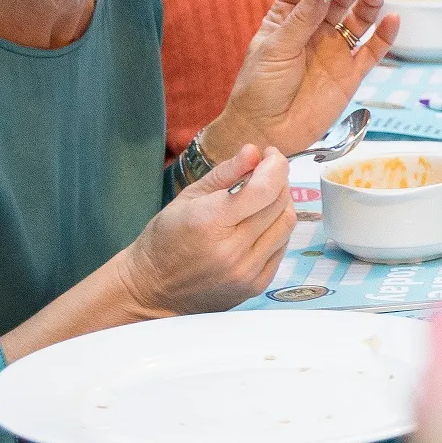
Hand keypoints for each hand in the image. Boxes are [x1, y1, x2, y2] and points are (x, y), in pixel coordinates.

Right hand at [119, 142, 297, 317]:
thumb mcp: (188, 198)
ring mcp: (247, 271)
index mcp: (211, 222)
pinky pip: (282, 247)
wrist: (154, 290)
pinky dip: (277, 229)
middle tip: (265, 171)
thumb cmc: (166, 240)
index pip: (264, 188)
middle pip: (279, 204)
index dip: (275, 165)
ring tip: (263, 197)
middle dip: (278, 180)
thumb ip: (225, 173)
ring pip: (287, 225)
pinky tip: (260, 223)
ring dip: (281, 204)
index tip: (270, 155)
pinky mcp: (257, 285)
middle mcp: (233, 249)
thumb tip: (254, 151)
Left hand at [206, 0, 387, 156]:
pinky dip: (385, 36)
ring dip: (368, 4)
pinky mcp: (351, 73)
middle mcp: (314, 29)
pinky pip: (373, 50)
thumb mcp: (276, 47)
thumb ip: (303, 18)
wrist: (266, 130)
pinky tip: (392, 20)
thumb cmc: (259, 88)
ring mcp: (334, 50)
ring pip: (358, 20)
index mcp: (287, 17)